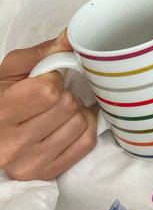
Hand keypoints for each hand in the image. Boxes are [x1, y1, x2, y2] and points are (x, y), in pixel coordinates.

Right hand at [0, 30, 96, 180]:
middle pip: (67, 106)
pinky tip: (68, 124)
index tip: (46, 81)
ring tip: (59, 111)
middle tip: (52, 97)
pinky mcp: (47, 173)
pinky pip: (87, 142)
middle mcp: (12, 145)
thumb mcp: (13, 69)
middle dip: (64, 94)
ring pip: (80, 123)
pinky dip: (85, 128)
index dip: (53, 79)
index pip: (48, 92)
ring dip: (76, 112)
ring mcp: (30, 163)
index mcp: (0, 113)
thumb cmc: (3, 96)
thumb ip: (43, 51)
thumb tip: (71, 37)